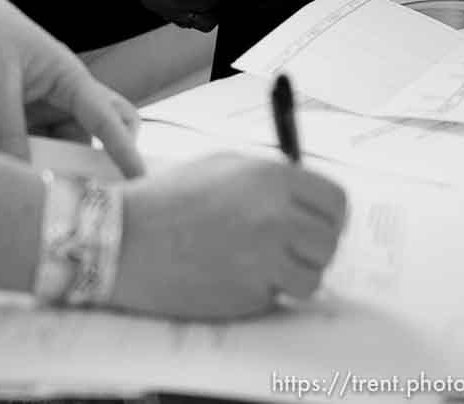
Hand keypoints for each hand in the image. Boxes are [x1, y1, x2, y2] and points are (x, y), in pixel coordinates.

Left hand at [0, 0, 144, 177]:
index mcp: (70, 77)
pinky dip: (39, 163)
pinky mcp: (26, 113)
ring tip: (50, 196)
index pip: (109, 118)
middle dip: (104, 162)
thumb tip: (20, 177)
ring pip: (70, 145)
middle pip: (105, 131)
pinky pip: (43, 146)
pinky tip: (26, 179)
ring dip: (64, 168)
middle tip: (90, 194)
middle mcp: (66, 93)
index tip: (141, 181)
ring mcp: (47, 104)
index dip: (126, 151)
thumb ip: (8, 130)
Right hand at [113, 153, 346, 319]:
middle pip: (330, 241)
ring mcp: (265, 259)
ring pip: (313, 276)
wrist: (128, 238)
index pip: (336, 200)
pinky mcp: (251, 295)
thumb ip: (270, 179)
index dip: (330, 213)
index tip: (319, 221)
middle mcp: (275, 216)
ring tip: (264, 263)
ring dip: (296, 274)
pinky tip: (240, 276)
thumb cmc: (171, 198)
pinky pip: (281, 296)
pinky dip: (269, 291)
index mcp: (270, 177)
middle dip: (315, 246)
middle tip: (292, 247)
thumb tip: (306, 195)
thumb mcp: (223, 167)